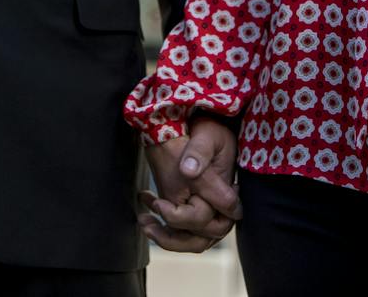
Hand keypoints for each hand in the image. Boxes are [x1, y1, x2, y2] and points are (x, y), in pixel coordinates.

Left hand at [138, 116, 240, 252]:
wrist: (202, 125)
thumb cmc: (208, 128)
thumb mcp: (207, 134)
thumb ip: (199, 152)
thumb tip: (188, 172)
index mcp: (223, 190)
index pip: (208, 217)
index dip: (183, 218)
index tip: (159, 204)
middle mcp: (217, 206)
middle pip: (202, 238)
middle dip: (173, 237)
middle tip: (146, 221)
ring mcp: (206, 210)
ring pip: (193, 241)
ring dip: (167, 239)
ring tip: (143, 222)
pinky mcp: (193, 208)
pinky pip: (183, 232)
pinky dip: (164, 229)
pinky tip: (146, 206)